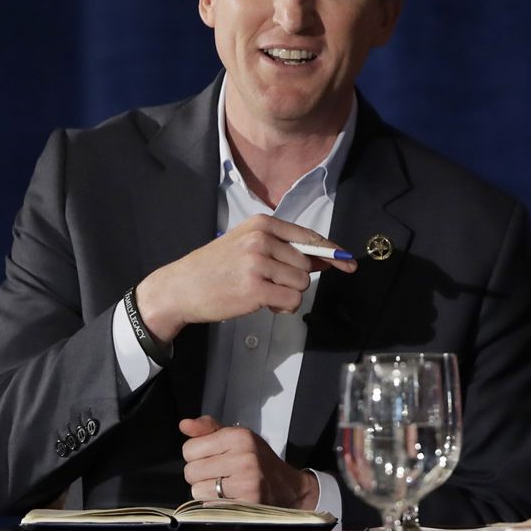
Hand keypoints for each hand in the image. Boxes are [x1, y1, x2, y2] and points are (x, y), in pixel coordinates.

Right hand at [134, 215, 356, 343]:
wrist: (181, 287)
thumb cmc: (216, 267)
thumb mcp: (247, 245)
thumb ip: (284, 249)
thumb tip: (327, 259)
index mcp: (261, 224)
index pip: (308, 237)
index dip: (332, 251)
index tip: (349, 262)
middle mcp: (261, 239)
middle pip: (306, 264)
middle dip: (295, 279)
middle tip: (270, 284)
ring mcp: (258, 263)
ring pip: (301, 283)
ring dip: (288, 294)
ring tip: (263, 293)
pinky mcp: (255, 288)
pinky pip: (291, 300)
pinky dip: (284, 306)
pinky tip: (264, 303)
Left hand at [180, 416, 319, 509]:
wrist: (287, 487)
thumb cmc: (257, 460)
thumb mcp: (237, 436)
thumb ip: (208, 428)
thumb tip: (184, 425)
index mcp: (239, 436)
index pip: (189, 448)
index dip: (196, 455)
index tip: (212, 457)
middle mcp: (244, 457)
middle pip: (190, 471)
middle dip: (200, 475)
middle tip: (219, 473)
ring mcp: (246, 482)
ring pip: (197, 490)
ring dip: (206, 492)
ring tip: (225, 486)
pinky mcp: (246, 504)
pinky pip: (209, 506)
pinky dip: (215, 504)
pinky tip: (230, 497)